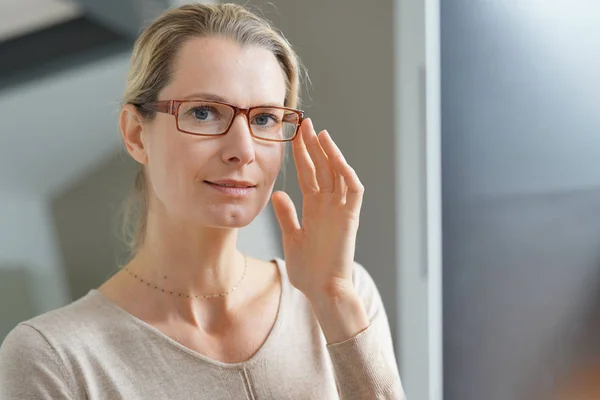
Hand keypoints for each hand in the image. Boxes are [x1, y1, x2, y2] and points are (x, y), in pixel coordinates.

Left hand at [271, 118, 363, 300]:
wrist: (322, 291)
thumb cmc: (309, 270)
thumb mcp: (291, 238)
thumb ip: (286, 215)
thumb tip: (278, 194)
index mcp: (315, 209)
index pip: (309, 175)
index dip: (303, 155)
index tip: (294, 136)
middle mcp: (328, 205)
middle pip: (322, 169)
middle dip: (314, 146)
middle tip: (306, 124)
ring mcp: (340, 210)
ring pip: (338, 174)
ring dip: (330, 153)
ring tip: (320, 133)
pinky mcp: (350, 218)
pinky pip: (352, 190)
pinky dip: (346, 172)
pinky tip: (336, 157)